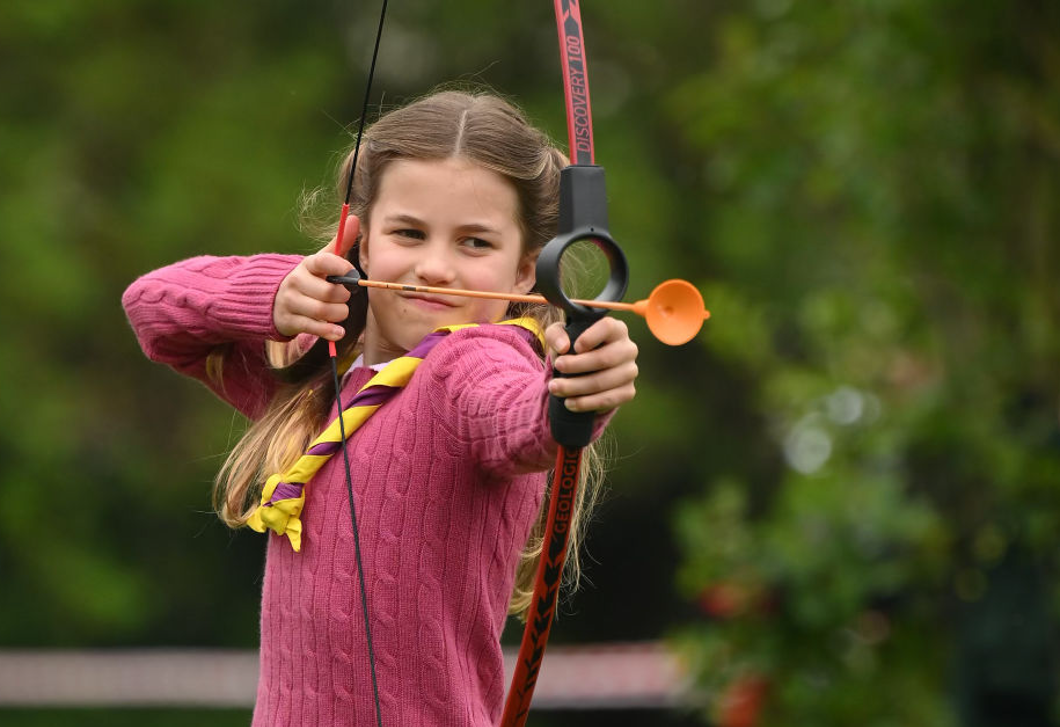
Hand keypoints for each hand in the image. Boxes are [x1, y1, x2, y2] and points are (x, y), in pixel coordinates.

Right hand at [273, 216, 359, 340]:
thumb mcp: (321, 261)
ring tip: (341, 312)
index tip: (351, 273)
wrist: (274, 299)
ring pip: (322, 311)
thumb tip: (355, 218)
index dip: (340, 267)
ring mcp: (291, 302)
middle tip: (345, 297)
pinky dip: (329, 332)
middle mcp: (296, 281)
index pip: (323, 262)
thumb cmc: (308, 279)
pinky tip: (338, 332)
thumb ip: (340, 243)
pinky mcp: (289, 321)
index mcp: (307, 264)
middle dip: (343, 297)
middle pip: (328, 292)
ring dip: (339, 314)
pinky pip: (313, 328)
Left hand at [545, 317, 638, 412]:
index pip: (608, 328)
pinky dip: (586, 403)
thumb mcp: (560, 336)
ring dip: (576, 387)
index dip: (590, 337)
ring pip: (603, 382)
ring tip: (555, 388)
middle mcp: (628, 349)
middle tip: (557, 367)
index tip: (574, 347)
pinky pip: (607, 400)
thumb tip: (563, 347)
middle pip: (604, 358)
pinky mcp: (628, 391)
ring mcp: (630, 371)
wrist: (584, 372)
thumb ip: (556, 335)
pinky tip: (569, 402)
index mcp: (616, 329)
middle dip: (576, 365)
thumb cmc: (573, 347)